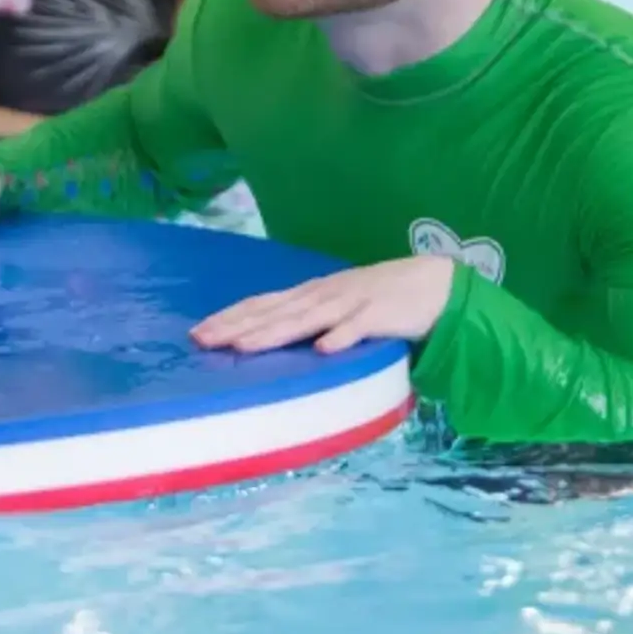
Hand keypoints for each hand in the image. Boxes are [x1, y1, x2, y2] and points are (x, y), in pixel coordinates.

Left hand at [189, 255, 456, 354]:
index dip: (229, 317)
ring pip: (306, 319)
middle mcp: (323, 295)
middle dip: (236, 327)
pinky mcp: (381, 316)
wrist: (434, 284)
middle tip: (202, 340)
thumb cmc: (378, 298)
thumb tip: (264, 335)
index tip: (197, 332)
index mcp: (309, 294)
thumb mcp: (334, 305)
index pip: (261, 303)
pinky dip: (342, 337)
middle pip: (273, 311)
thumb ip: (305, 319)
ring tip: (243, 347)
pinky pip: (359, 328)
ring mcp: (351, 303)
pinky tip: (324, 349)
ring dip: (274, 332)